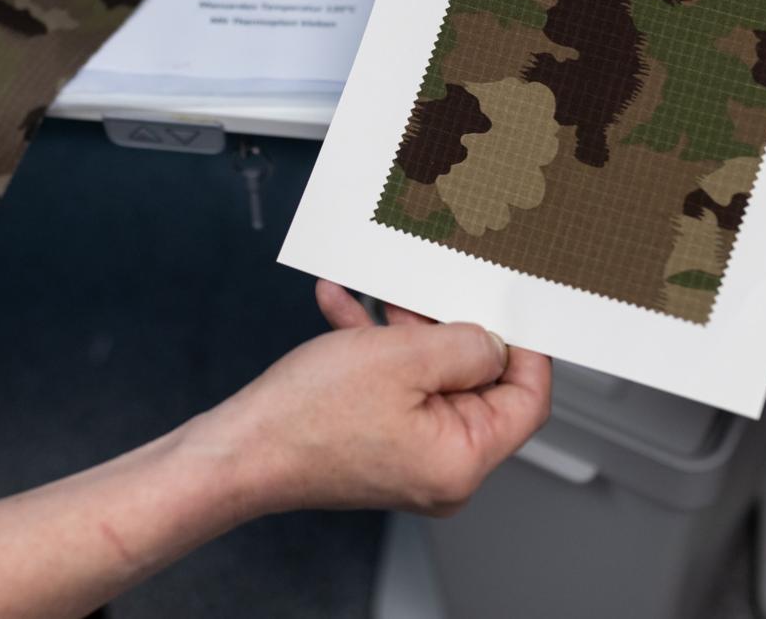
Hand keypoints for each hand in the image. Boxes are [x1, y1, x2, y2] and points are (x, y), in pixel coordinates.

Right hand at [195, 280, 551, 516]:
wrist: (238, 449)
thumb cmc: (306, 420)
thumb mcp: (402, 357)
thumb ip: (465, 345)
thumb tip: (494, 342)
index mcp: (462, 460)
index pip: (527, 400)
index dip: (525, 348)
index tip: (513, 312)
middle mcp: (443, 470)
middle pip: (476, 387)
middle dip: (450, 331)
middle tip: (433, 295)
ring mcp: (409, 460)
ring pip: (430, 381)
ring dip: (406, 334)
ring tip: (383, 298)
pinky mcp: (377, 446)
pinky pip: (393, 390)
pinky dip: (376, 351)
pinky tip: (348, 312)